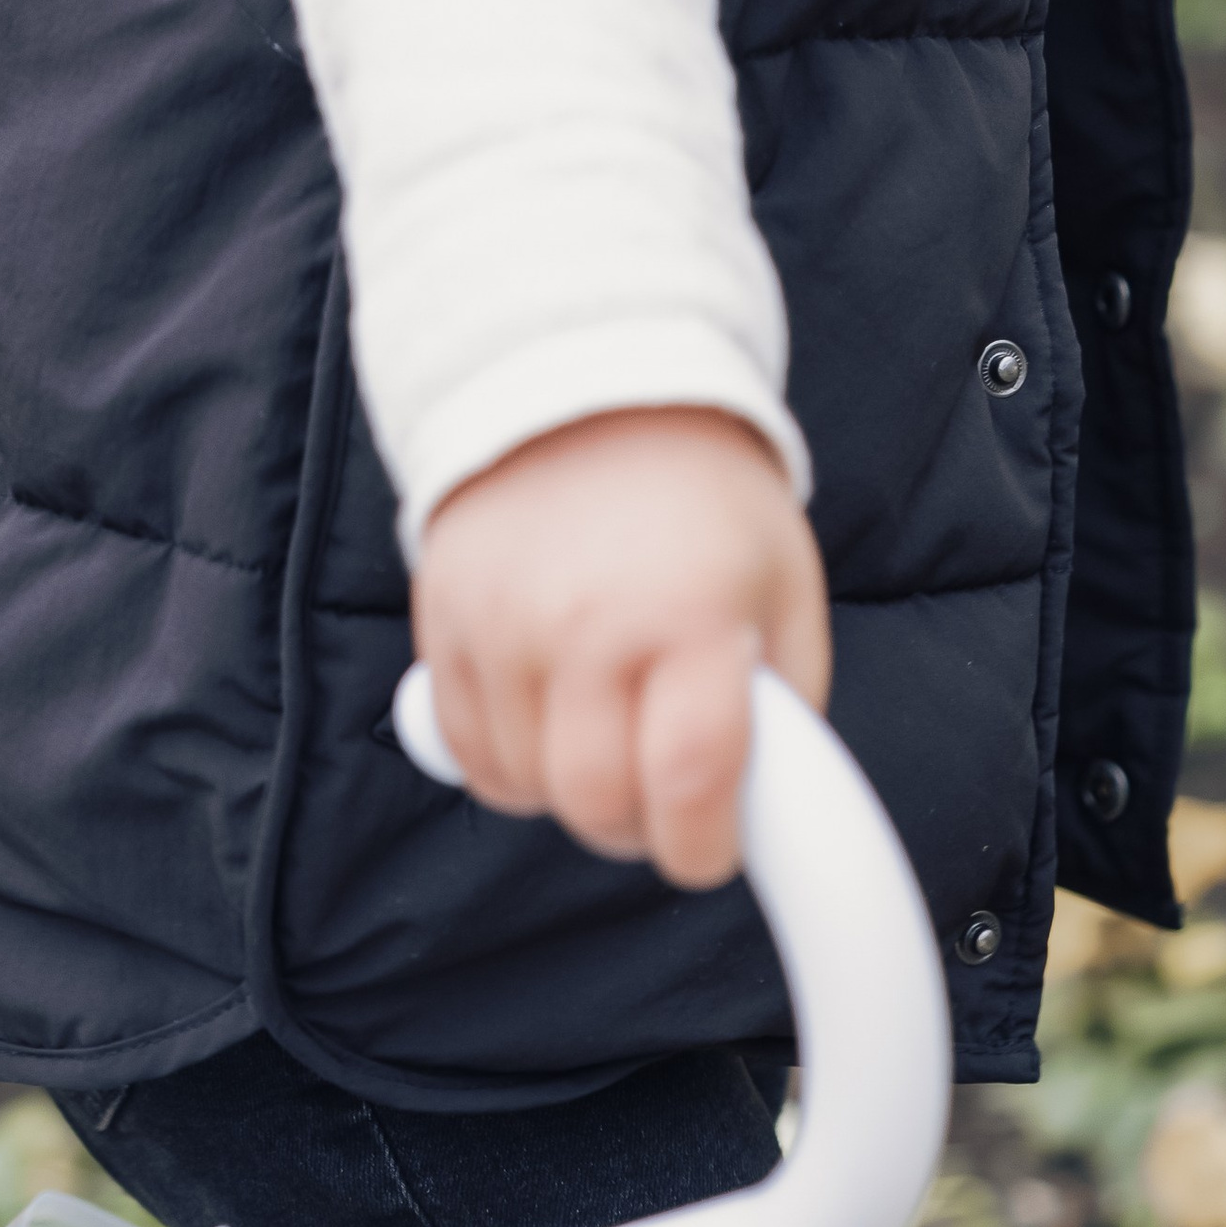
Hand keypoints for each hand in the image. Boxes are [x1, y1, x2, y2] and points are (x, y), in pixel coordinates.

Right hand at [411, 406, 829, 888]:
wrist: (593, 381)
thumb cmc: (704, 495)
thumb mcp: (783, 585)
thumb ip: (783, 703)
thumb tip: (763, 810)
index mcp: (690, 611)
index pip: (690, 782)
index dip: (704, 845)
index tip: (710, 844)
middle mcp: (585, 619)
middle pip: (596, 803)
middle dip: (638, 824)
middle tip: (662, 788)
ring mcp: (501, 619)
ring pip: (525, 788)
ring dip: (570, 788)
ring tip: (608, 724)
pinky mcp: (442, 615)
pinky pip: (464, 749)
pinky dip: (508, 758)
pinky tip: (548, 710)